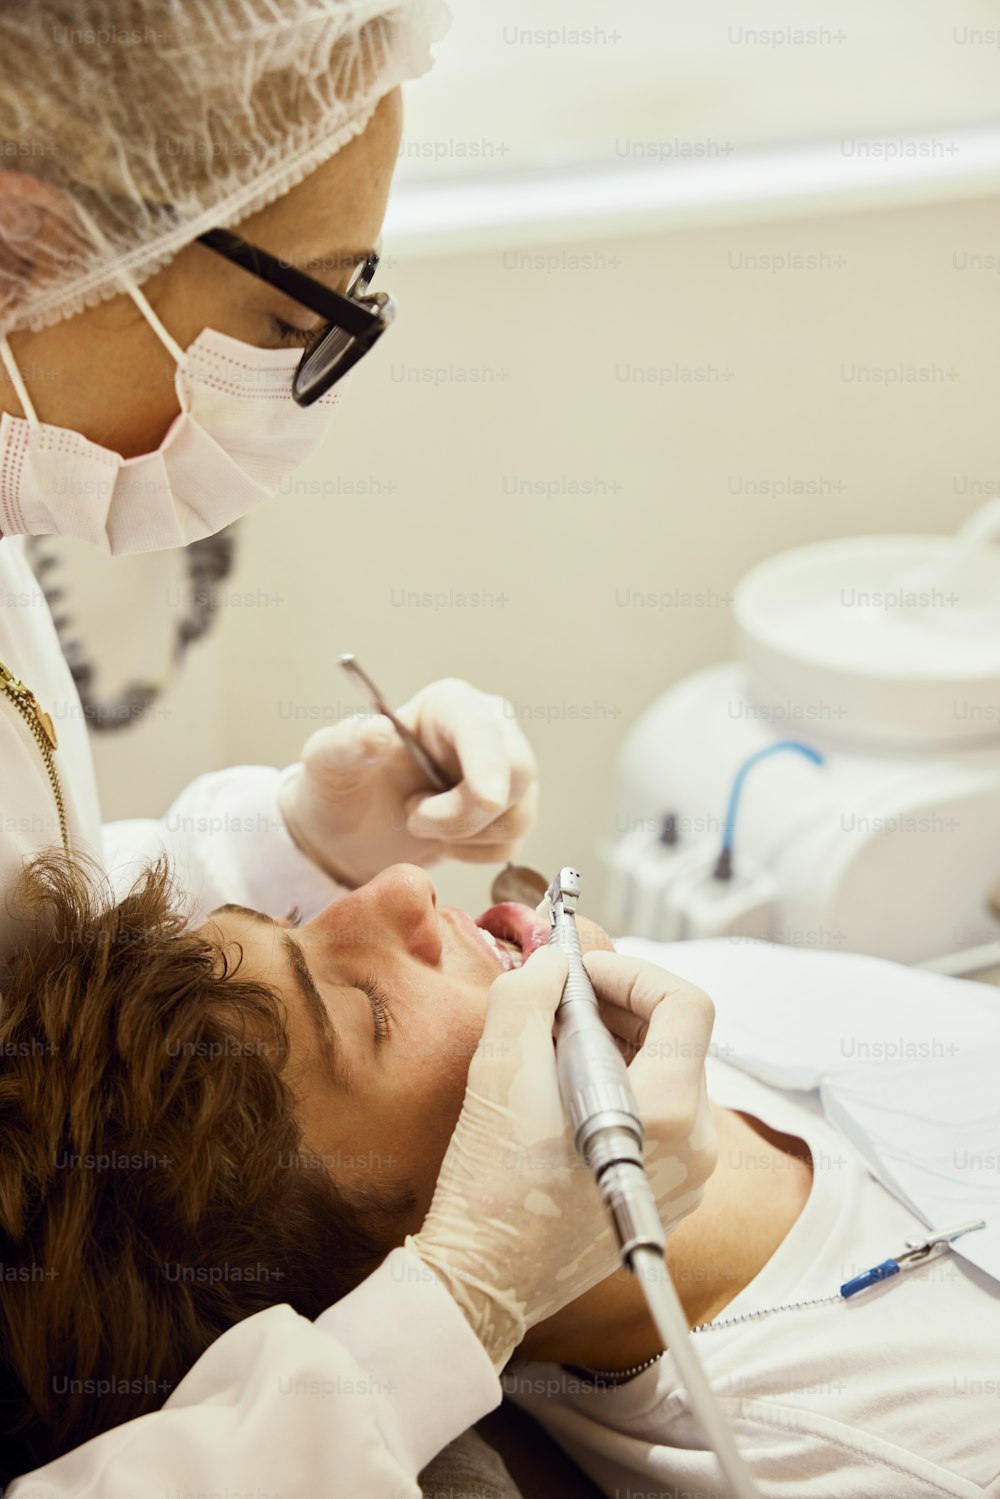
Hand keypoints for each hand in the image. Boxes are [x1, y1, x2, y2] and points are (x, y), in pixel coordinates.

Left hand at [277, 678, 537, 886]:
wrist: (351, 830)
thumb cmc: (342, 784)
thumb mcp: (328, 761)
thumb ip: (346, 742)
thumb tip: (377, 732)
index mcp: (450, 705)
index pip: (484, 729)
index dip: (489, 765)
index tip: (484, 801)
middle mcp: (489, 730)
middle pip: (517, 772)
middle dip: (466, 812)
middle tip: (412, 819)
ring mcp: (504, 773)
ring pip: (518, 814)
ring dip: (464, 835)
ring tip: (418, 820)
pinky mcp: (510, 813)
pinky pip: (509, 844)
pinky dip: (471, 853)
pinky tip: (440, 837)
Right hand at [406, 947, 716, 1371]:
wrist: (485, 1281)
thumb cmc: (491, 1186)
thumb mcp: (500, 1067)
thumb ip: (531, 992)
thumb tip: (556, 963)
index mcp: (668, 1115)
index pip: (685, 1004)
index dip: (632, 972)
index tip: (580, 974)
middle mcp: (695, 1147)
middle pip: (678, 1037)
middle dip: (617, 1003)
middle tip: (557, 1000)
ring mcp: (686, 1176)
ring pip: (668, 1072)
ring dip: (615, 1041)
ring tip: (552, 1044)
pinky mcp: (666, 1193)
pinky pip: (658, 1113)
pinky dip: (618, 1083)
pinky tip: (563, 1088)